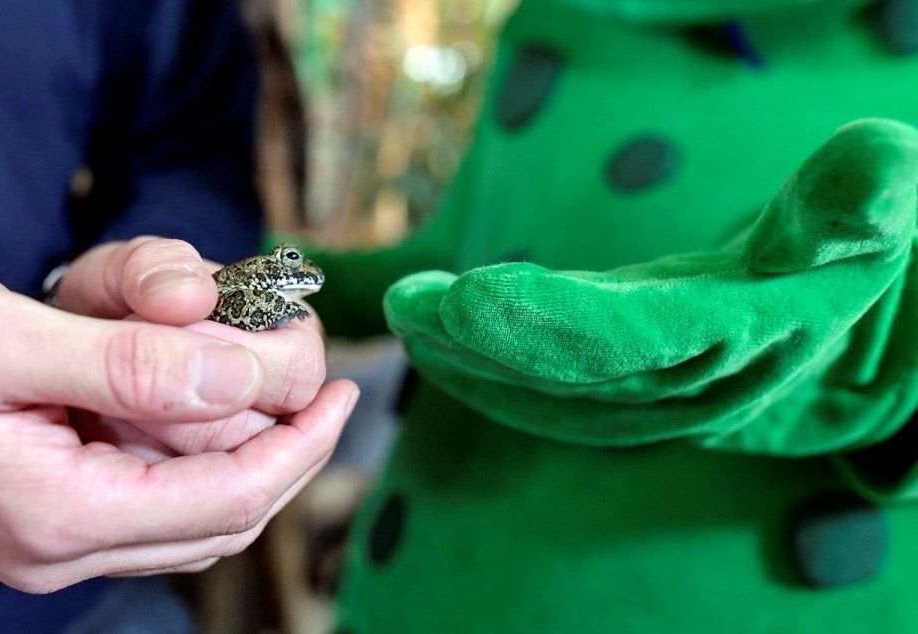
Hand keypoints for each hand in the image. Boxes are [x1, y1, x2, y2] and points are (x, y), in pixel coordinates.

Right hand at [0, 247, 356, 590]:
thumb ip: (125, 364)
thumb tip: (241, 380)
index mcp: (55, 515)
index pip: (230, 500)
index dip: (301, 444)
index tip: (343, 388)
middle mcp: (64, 541)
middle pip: (224, 500)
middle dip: (266, 418)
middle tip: (277, 334)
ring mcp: (56, 530)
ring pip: (194, 488)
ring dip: (217, 412)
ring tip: (196, 325)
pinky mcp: (49, 503)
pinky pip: (152, 474)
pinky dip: (176, 418)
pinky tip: (156, 355)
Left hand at [384, 118, 917, 451]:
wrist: (850, 316)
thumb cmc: (852, 243)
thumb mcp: (872, 206)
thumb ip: (860, 198)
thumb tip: (879, 173)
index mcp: (741, 331)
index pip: (639, 338)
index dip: (556, 323)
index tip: (470, 295)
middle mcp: (689, 377)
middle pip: (576, 374)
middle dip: (486, 343)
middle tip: (408, 304)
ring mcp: (652, 389)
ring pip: (552, 393)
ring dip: (470, 362)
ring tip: (403, 314)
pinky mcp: (625, 384)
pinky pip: (551, 396)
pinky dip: (489, 375)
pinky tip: (432, 344)